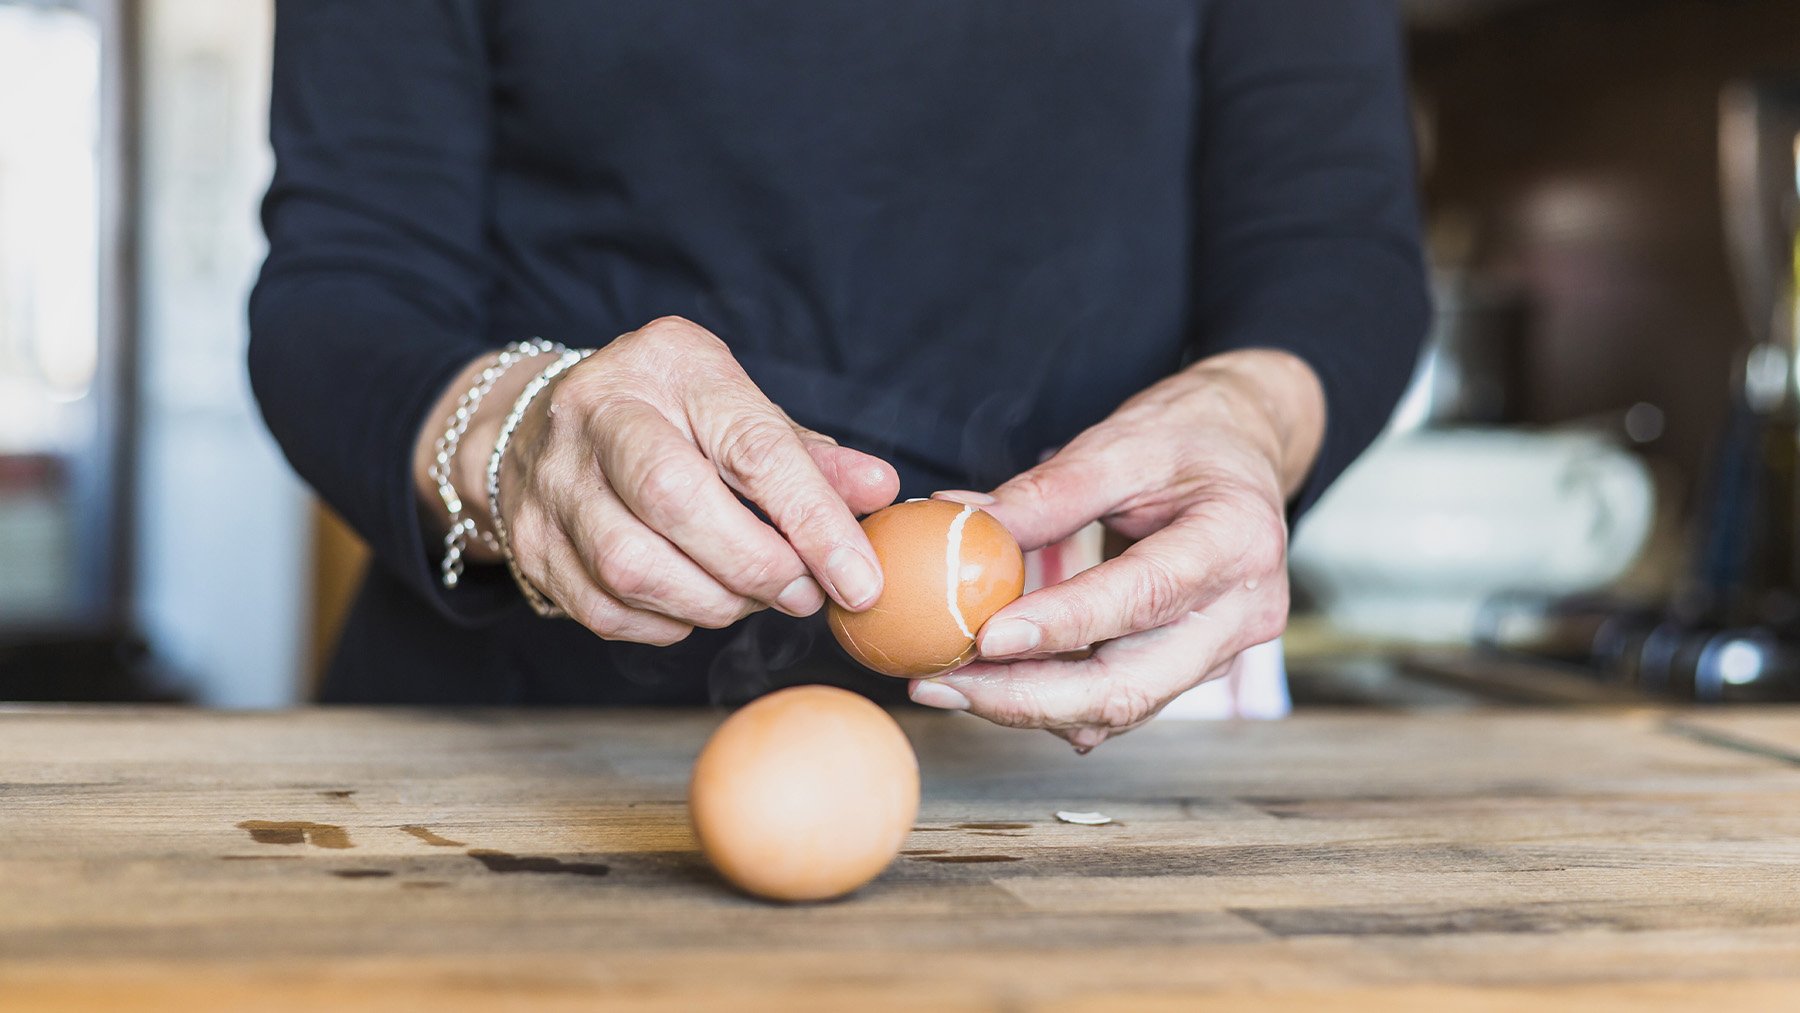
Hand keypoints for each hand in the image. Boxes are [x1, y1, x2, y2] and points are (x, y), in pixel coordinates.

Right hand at [420, 317, 897, 642]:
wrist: (542, 427)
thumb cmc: (669, 419)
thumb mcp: (741, 411)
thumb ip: (809, 458)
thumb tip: (880, 491)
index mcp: (668, 363)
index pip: (752, 447)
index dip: (814, 521)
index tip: (860, 580)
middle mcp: (596, 412)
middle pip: (676, 502)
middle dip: (756, 566)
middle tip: (803, 594)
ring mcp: (552, 479)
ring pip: (633, 567)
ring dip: (713, 602)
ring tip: (753, 597)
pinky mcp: (530, 543)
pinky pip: (606, 609)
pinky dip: (667, 623)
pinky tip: (697, 605)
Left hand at [909, 349, 1324, 749]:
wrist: (1244, 455)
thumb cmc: (1187, 440)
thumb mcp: (1121, 443)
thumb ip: (1048, 491)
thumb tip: (961, 522)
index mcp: (1237, 542)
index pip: (1143, 597)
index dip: (1062, 626)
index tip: (986, 637)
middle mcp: (1240, 614)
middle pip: (1131, 686)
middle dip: (1026, 698)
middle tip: (941, 684)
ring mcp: (1219, 653)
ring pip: (1118, 709)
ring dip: (1025, 707)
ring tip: (945, 684)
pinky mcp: (1188, 671)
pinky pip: (1116, 705)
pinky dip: (1050, 701)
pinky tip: (988, 683)